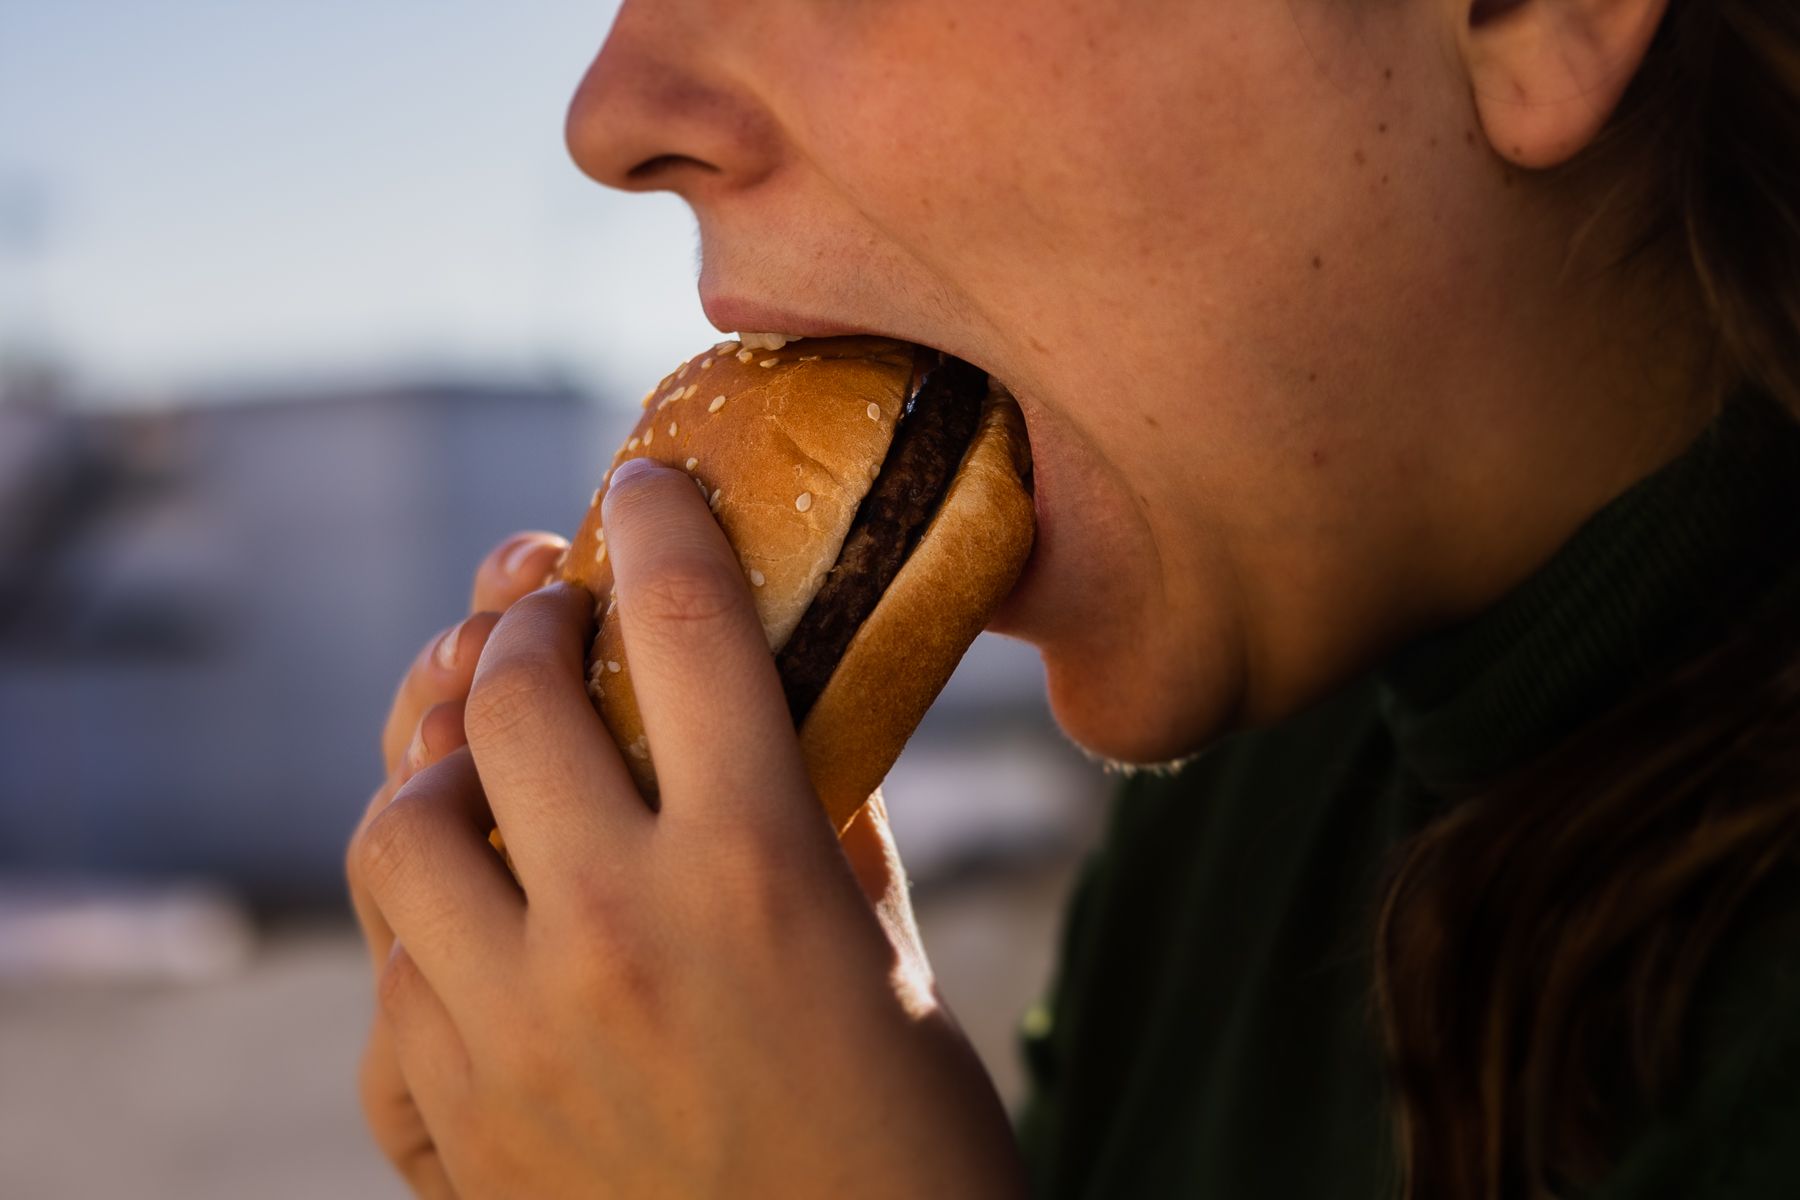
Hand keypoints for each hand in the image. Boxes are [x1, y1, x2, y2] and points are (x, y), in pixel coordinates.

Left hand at [346, 460, 1024, 1197]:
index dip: (657, 529)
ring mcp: (512, 1034)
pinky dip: (420, 914)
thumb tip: (796, 748)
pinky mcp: (452, 1124)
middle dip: (525, 619)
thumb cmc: (908, 1162)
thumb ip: (835, 847)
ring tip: (482, 751)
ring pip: (401, 827)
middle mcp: (616, 935)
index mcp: (758, 877)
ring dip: (439, 761)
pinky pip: (386, 973)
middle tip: (547, 604)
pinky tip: (466, 908)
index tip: (640, 490)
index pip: (687, 630)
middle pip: (514, 697)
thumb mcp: (896, 977)